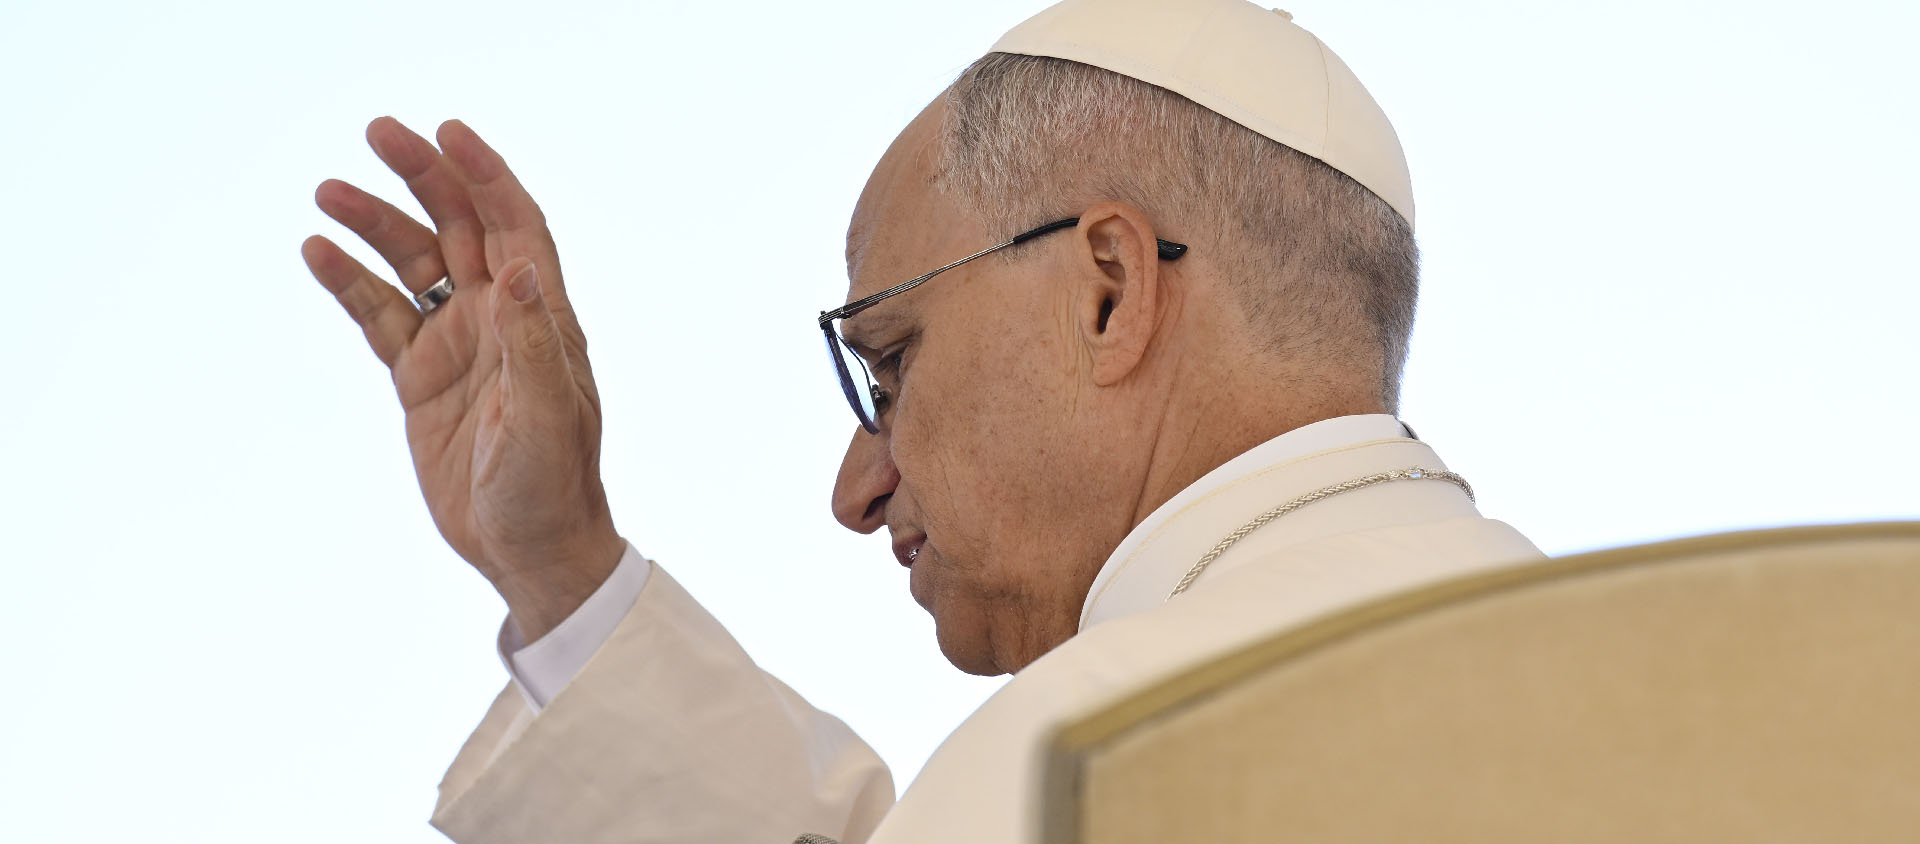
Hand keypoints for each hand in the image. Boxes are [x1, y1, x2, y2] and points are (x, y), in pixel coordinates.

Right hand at [302, 118, 624, 641]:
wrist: (528, 549)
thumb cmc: (552, 487)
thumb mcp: (545, 416)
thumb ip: (534, 342)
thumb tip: (521, 267)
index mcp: (542, 319)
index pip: (516, 226)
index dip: (487, 175)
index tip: (449, 132)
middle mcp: (500, 320)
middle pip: (460, 226)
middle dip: (424, 177)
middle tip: (378, 132)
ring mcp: (457, 345)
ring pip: (413, 264)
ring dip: (375, 224)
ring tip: (327, 190)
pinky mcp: (420, 378)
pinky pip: (381, 315)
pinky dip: (351, 282)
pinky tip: (316, 251)